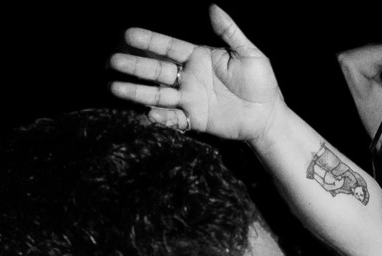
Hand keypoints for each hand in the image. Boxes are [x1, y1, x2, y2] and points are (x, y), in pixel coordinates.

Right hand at [109, 5, 282, 142]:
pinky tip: (148, 114)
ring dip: (136, 92)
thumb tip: (213, 7)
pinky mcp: (195, 120)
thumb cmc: (262, 83)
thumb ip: (229, 32)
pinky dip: (161, 117)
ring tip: (114, 88)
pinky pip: (174, 118)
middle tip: (112, 62)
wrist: (269, 116)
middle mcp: (190, 77)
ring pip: (158, 94)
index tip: (127, 35)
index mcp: (199, 58)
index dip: (149, 41)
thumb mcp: (249, 54)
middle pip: (156, 70)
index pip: (168, 47)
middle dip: (134, 66)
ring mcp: (190, 99)